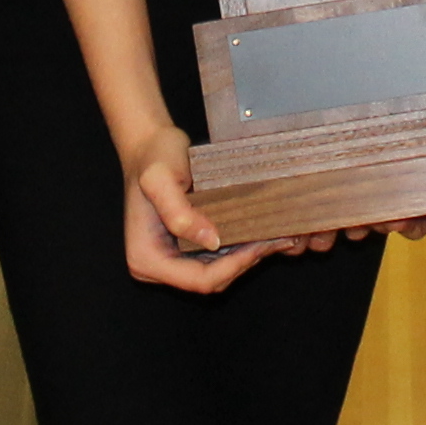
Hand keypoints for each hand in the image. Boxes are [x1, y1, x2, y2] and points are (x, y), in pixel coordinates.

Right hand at [121, 126, 275, 290]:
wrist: (150, 144)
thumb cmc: (153, 157)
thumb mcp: (160, 179)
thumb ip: (179, 213)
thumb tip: (212, 242)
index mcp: (145, 258)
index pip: (198, 280)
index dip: (232, 267)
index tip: (259, 245)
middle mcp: (157, 266)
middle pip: (210, 280)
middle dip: (245, 263)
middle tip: (280, 240)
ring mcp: (172, 260)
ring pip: (218, 273)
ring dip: (247, 258)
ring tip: (279, 238)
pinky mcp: (186, 249)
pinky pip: (217, 259)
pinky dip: (240, 249)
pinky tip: (262, 234)